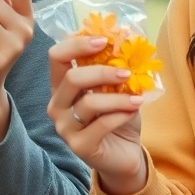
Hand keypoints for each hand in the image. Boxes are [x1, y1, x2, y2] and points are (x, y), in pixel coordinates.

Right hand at [47, 36, 146, 194]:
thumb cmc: (117, 117)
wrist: (125, 155)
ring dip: (118, 98)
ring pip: (88, 103)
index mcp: (61, 86)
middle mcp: (56, 105)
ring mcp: (64, 128)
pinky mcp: (79, 146)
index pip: (56, 56)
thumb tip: (127, 40)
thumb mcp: (116, 89)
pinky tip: (132, 113)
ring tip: (138, 98)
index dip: (77, 44)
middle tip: (126, 72)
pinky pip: (100, 125)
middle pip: (71, 78)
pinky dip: (120, 115)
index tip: (104, 41)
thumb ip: (115, 68)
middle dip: (102, 72)